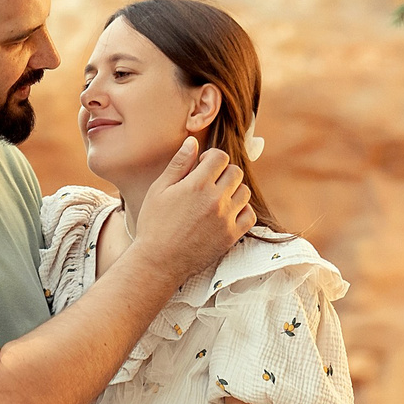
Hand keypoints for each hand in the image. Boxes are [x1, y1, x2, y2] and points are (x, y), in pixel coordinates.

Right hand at [133, 139, 254, 278]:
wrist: (159, 261)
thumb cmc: (154, 224)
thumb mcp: (159, 190)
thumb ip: (179, 164)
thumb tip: (193, 142)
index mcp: (197, 184)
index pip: (220, 157)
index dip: (212, 157)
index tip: (203, 166)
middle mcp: (215, 199)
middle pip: (235, 172)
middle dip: (223, 172)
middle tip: (210, 182)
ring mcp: (226, 218)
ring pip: (244, 192)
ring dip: (233, 190)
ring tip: (217, 198)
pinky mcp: (231, 235)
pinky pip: (249, 215)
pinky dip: (241, 211)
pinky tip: (227, 213)